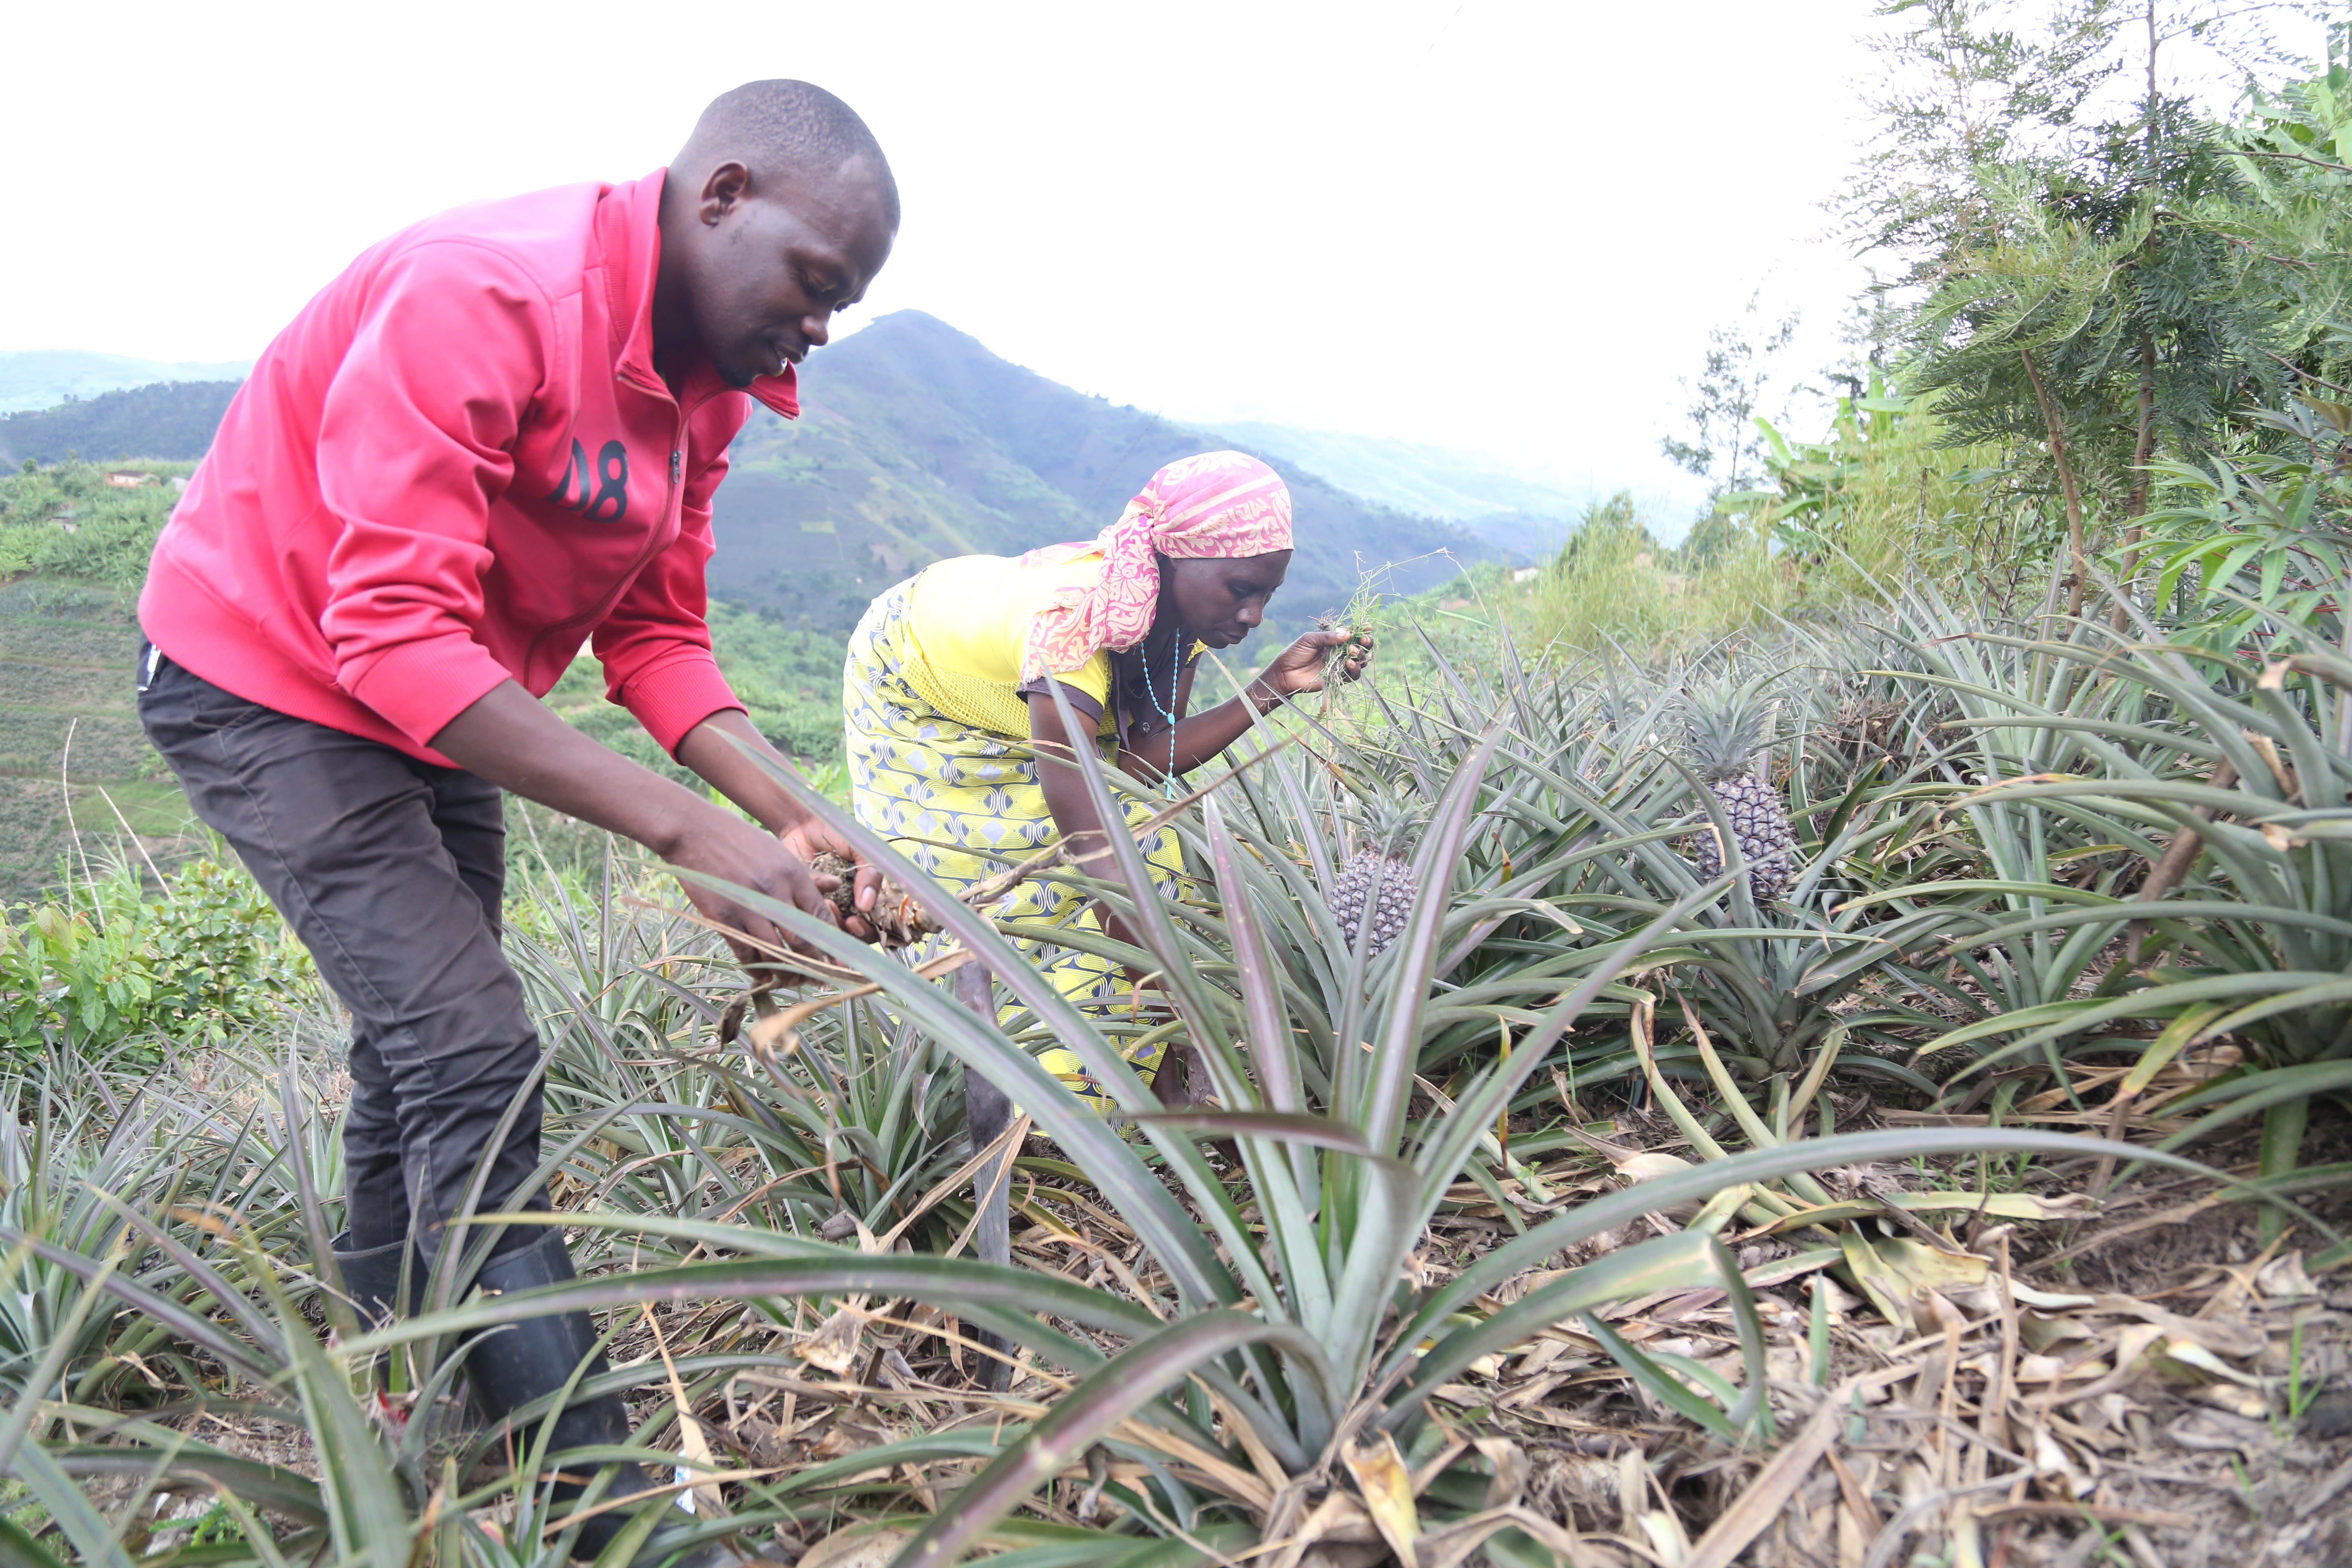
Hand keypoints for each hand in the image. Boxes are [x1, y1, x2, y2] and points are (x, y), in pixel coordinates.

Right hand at [662, 806, 852, 965]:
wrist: (695, 833)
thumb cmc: (740, 841)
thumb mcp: (778, 852)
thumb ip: (807, 875)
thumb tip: (834, 887)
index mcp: (793, 875)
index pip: (821, 917)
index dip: (831, 944)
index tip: (837, 960)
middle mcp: (775, 893)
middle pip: (802, 942)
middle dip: (812, 966)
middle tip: (815, 978)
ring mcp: (748, 907)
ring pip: (774, 953)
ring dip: (785, 972)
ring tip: (790, 981)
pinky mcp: (724, 918)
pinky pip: (745, 953)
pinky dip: (756, 968)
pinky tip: (763, 974)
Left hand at [779, 815, 883, 943]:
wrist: (803, 826)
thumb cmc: (837, 837)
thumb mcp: (860, 851)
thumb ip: (870, 874)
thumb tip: (866, 906)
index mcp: (871, 894)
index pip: (880, 923)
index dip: (874, 928)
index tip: (860, 918)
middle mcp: (854, 906)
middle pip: (862, 936)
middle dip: (856, 932)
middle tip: (850, 921)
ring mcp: (834, 909)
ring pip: (840, 935)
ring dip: (836, 926)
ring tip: (829, 905)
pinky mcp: (811, 908)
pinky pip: (817, 923)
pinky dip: (819, 917)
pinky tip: (820, 900)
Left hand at [1251, 626, 1375, 706]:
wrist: (1284, 673)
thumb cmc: (1294, 653)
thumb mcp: (1309, 639)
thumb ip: (1328, 637)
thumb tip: (1348, 633)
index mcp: (1334, 640)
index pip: (1352, 635)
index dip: (1362, 631)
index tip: (1368, 627)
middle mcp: (1340, 652)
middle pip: (1361, 648)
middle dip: (1366, 643)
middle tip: (1363, 641)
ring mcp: (1340, 666)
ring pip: (1360, 662)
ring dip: (1361, 656)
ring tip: (1352, 653)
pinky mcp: (1338, 679)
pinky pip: (1352, 676)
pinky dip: (1355, 669)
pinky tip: (1349, 663)